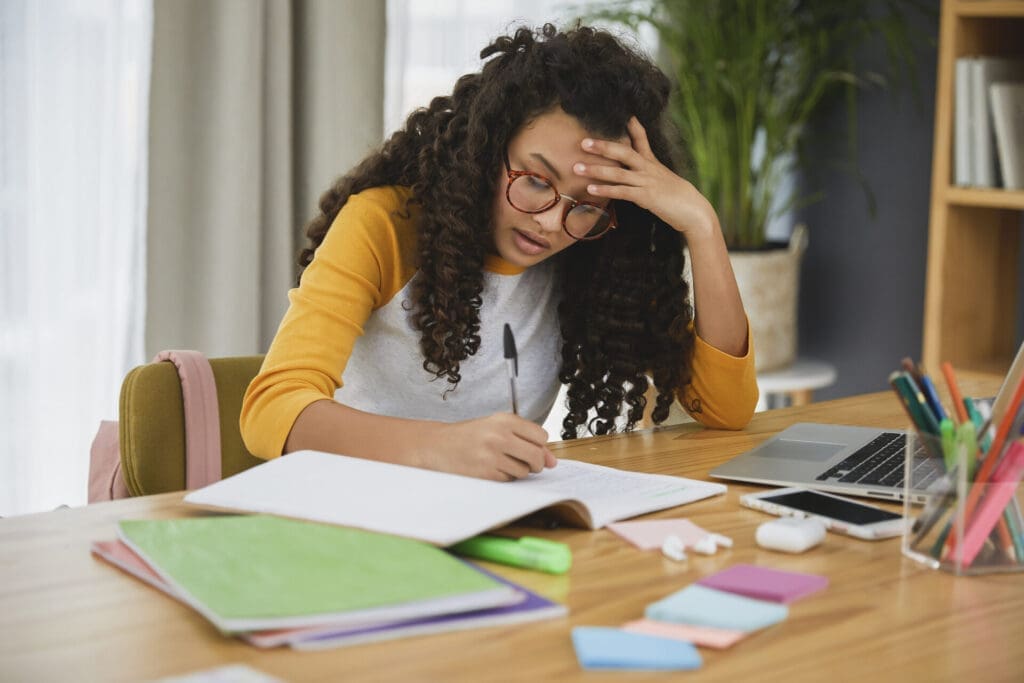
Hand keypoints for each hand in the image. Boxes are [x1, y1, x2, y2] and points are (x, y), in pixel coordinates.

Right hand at [426, 413, 556, 481]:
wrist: (437, 446)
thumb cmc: (469, 437)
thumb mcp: (496, 429)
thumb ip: (526, 440)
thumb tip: (552, 461)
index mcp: (504, 420)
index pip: (541, 436)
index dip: (539, 446)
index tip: (529, 447)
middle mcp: (499, 435)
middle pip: (536, 456)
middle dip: (535, 463)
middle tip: (524, 462)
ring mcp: (492, 455)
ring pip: (524, 471)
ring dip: (518, 472)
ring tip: (501, 463)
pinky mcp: (485, 473)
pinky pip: (509, 480)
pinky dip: (505, 478)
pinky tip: (492, 469)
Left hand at [575, 117, 718, 239]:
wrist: (694, 212)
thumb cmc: (677, 199)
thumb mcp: (663, 179)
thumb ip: (648, 171)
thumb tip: (635, 170)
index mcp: (652, 163)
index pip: (641, 138)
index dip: (631, 125)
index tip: (621, 111)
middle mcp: (648, 169)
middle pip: (624, 152)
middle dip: (603, 146)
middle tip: (583, 142)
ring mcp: (647, 182)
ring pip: (618, 172)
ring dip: (596, 169)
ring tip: (577, 168)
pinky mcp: (646, 196)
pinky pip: (622, 192)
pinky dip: (606, 190)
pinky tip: (590, 190)